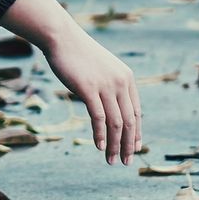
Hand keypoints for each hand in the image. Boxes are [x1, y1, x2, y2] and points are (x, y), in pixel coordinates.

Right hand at [43, 26, 142, 164]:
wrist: (61, 37)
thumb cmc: (78, 53)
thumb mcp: (101, 68)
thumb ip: (109, 86)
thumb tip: (110, 108)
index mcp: (126, 78)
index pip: (136, 112)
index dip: (137, 133)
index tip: (135, 149)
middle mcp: (120, 82)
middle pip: (128, 121)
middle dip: (129, 145)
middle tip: (126, 162)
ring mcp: (105, 85)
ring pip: (115, 123)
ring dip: (115, 145)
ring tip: (112, 160)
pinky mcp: (88, 88)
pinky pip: (98, 118)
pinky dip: (100, 135)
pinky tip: (99, 147)